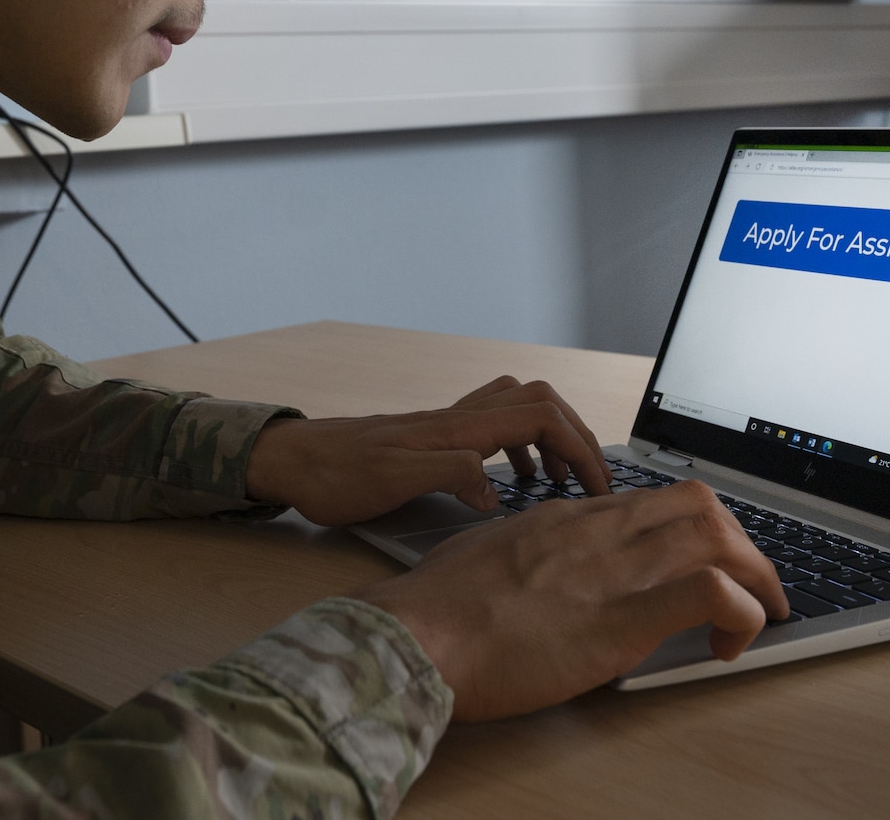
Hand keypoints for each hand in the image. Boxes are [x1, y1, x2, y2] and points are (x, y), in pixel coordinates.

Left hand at [244, 375, 610, 526]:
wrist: (292, 461)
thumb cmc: (334, 474)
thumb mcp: (389, 481)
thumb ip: (447, 476)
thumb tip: (494, 489)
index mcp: (456, 428)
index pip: (539, 417)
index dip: (578, 447)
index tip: (597, 488)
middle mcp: (457, 418)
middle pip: (540, 401)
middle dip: (576, 436)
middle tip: (590, 483)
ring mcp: (446, 424)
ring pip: (518, 408)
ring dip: (550, 439)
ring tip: (555, 485)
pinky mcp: (434, 437)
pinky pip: (493, 426)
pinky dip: (517, 446)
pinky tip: (506, 480)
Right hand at [356, 480, 786, 720]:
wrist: (416, 635)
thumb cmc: (438, 605)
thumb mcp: (492, 554)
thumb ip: (533, 554)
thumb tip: (548, 573)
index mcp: (569, 519)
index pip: (656, 499)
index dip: (698, 528)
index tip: (708, 561)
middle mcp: (599, 532)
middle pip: (700, 504)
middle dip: (741, 543)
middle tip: (752, 586)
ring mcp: (614, 571)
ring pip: (717, 535)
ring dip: (756, 576)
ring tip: (760, 615)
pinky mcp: (622, 622)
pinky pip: (708, 593)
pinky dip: (741, 612)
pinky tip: (734, 643)